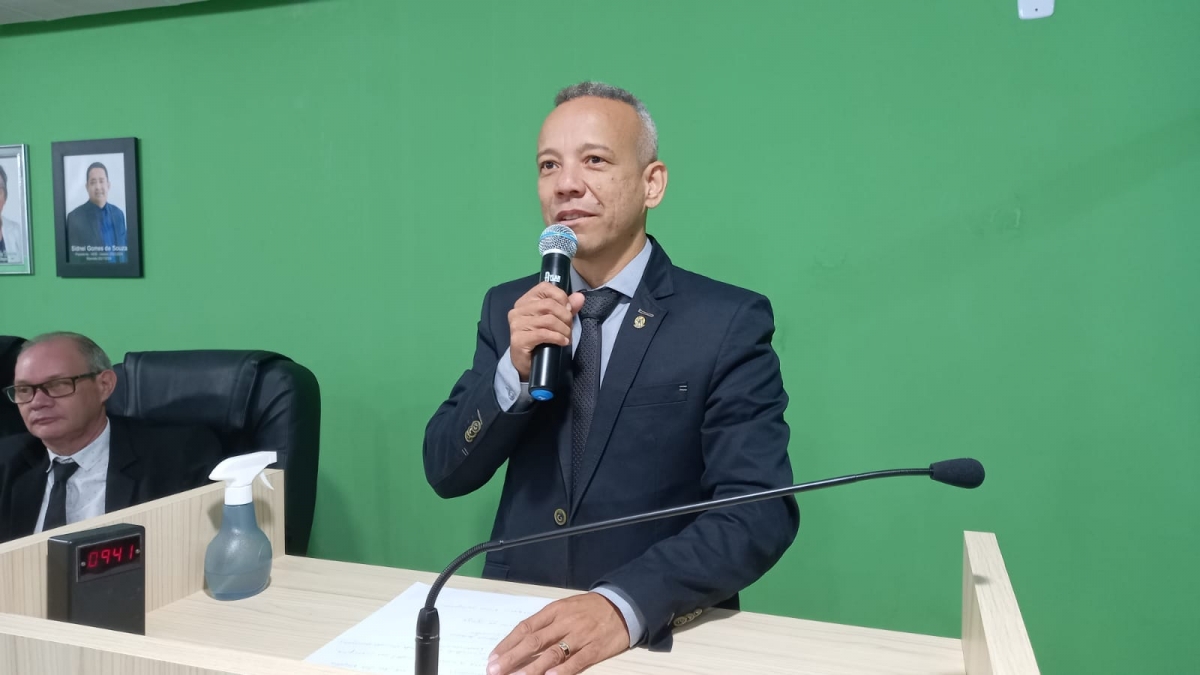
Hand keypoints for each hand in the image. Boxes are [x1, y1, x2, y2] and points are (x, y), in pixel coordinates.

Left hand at [487, 592, 629, 674]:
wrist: (624, 605)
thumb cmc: (590, 609)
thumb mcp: (565, 608)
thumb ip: (546, 625)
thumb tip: (521, 643)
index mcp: (554, 611)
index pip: (526, 627)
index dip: (508, 643)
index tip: (493, 657)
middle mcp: (565, 623)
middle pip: (534, 641)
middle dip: (512, 657)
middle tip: (495, 670)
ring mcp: (580, 636)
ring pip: (552, 653)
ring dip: (532, 668)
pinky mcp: (596, 649)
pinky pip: (577, 661)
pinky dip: (563, 670)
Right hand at [508, 283, 584, 380]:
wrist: (526, 363)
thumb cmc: (541, 339)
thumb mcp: (556, 320)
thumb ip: (567, 307)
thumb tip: (580, 297)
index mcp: (525, 301)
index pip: (544, 287)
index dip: (561, 296)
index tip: (569, 309)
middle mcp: (518, 310)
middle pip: (549, 304)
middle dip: (565, 316)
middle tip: (569, 328)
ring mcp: (517, 324)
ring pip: (548, 320)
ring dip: (563, 329)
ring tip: (567, 336)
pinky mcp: (518, 339)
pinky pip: (544, 334)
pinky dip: (557, 337)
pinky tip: (563, 342)